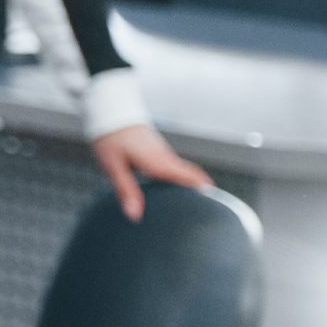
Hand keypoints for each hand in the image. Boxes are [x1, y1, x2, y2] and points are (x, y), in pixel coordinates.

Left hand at [91, 123, 211, 219]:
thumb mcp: (114, 167)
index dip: (203, 190)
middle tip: (212, 207)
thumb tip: (135, 215)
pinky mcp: (157, 150)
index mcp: (158, 162)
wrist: (110, 111)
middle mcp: (165, 157)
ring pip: (184, 169)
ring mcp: (163, 152)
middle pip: (192, 174)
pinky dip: (181, 176)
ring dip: (192, 182)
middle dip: (202, 188)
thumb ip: (126, 191)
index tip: (216, 205)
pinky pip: (175, 165)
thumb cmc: (110, 137)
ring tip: (195, 202)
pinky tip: (174, 187)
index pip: (189, 177)